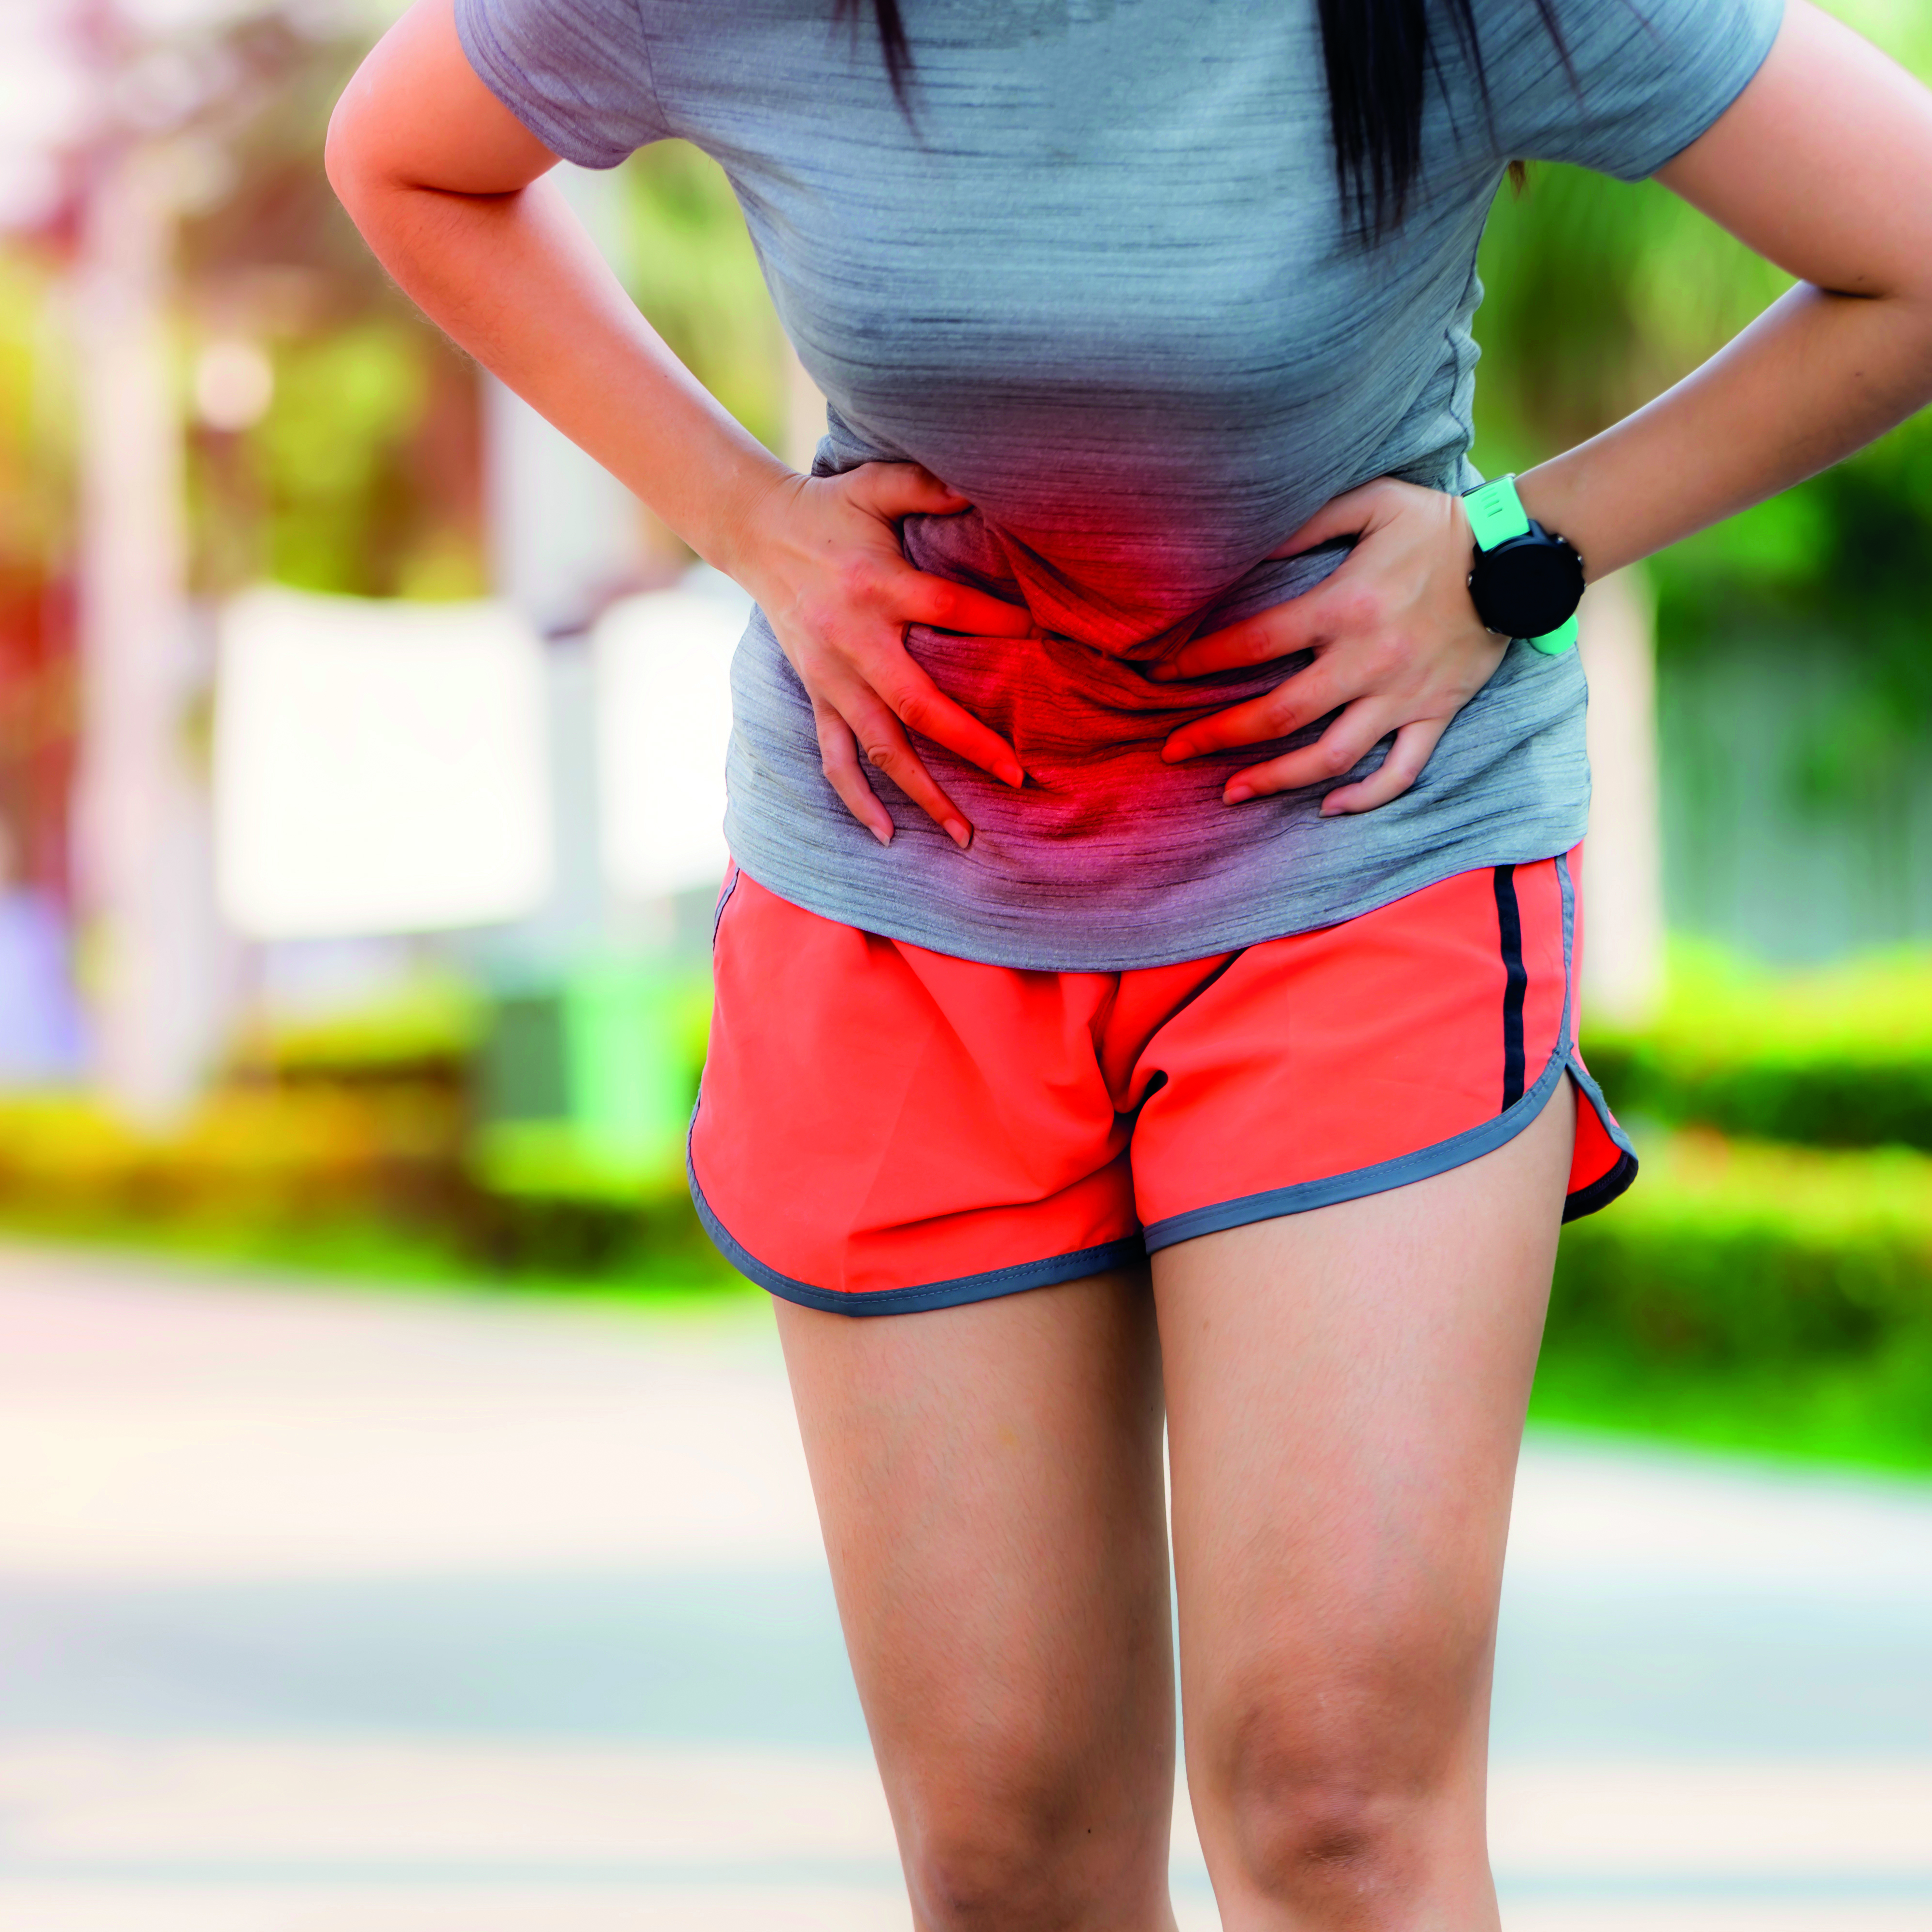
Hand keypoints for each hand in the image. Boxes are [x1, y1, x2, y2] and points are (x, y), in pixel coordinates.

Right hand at [731, 462, 1032, 846]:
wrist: (755, 532)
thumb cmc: (830, 508)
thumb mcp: (874, 483)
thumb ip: (926, 484)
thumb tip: (981, 485)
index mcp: (877, 585)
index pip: (949, 608)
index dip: (996, 620)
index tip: (1039, 635)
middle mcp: (854, 641)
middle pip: (917, 705)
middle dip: (969, 743)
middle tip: (1017, 775)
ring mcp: (832, 678)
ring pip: (880, 747)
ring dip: (921, 793)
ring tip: (963, 833)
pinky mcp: (817, 695)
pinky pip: (834, 758)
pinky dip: (856, 799)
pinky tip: (885, 834)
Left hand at [1155, 479, 1509, 814]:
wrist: (1519, 554)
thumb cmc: (1437, 525)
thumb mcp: (1370, 503)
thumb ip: (1306, 524)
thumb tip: (1246, 548)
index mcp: (1343, 606)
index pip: (1255, 643)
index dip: (1203, 661)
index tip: (1167, 676)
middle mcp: (1369, 660)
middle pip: (1280, 714)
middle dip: (1219, 735)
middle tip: (1173, 752)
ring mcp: (1403, 694)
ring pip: (1331, 756)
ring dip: (1276, 781)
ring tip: (1231, 793)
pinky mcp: (1436, 713)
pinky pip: (1400, 771)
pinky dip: (1365, 798)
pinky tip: (1328, 807)